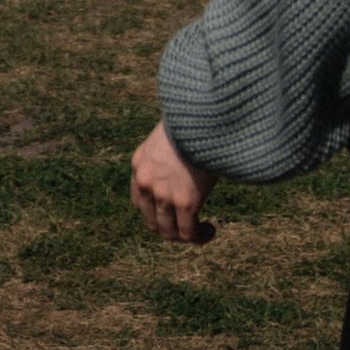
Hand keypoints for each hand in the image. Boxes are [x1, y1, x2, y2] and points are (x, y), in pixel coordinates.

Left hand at [130, 120, 212, 243]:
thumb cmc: (195, 117)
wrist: (204, 113)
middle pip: (151, 220)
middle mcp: (146, 181)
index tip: (171, 212)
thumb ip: (169, 152)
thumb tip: (182, 162)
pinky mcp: (184, 202)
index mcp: (139, 163)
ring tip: (202, 231)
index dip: (155, 212)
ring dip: (184, 236)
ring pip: (169, 231)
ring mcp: (163, 194)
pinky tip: (210, 231)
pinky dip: (199, 236)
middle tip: (187, 226)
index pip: (139, 201)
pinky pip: (188, 232)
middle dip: (169, 228)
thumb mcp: (170, 132)